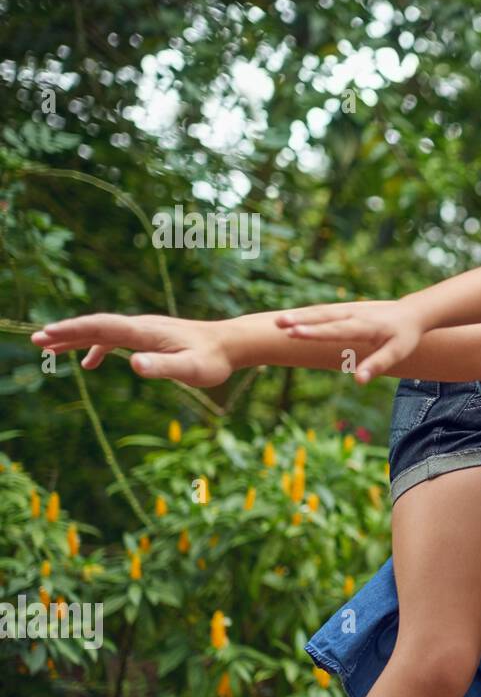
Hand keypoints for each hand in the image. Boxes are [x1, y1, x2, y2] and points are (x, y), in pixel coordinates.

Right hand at [30, 313, 234, 387]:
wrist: (230, 344)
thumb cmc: (212, 360)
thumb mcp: (190, 369)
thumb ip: (163, 368)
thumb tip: (133, 365)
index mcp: (145, 332)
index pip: (103, 327)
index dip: (74, 330)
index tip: (48, 334)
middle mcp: (141, 326)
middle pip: (96, 326)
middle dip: (65, 332)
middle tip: (35, 340)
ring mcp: (144, 330)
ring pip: (103, 331)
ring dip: (75, 339)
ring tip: (47, 348)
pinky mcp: (149, 337)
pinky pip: (116, 339)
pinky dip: (97, 348)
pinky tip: (88, 364)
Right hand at [275, 299, 421, 384]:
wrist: (412, 313)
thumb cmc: (405, 336)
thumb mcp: (397, 352)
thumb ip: (377, 365)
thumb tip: (359, 381)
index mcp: (365, 326)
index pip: (336, 330)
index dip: (315, 332)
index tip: (295, 333)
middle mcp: (354, 314)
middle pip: (324, 317)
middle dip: (301, 320)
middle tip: (279, 324)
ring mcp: (349, 309)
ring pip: (322, 311)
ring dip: (300, 315)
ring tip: (278, 321)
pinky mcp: (347, 309)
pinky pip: (325, 311)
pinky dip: (308, 314)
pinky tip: (292, 318)